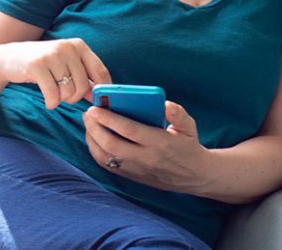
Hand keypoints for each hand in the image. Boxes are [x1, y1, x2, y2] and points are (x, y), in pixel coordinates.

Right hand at [0, 38, 111, 109]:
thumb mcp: (65, 65)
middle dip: (75, 97)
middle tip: (64, 96)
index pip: (101, 72)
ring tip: (53, 94)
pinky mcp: (37, 65)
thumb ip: (83, 77)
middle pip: (83, 85)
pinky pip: (53, 94)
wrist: (9, 58)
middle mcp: (67, 47)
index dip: (101, 91)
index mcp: (79, 45)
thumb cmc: (43, 64)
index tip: (95, 101)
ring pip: (68, 91)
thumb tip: (98, 97)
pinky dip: (51, 102)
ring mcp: (52, 55)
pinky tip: (48, 101)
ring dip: (61, 99)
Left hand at [83, 100, 210, 192]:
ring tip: (88, 122)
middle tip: (87, 113)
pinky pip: (107, 165)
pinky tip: (93, 137)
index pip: (129, 130)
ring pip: (106, 157)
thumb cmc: (188, 145)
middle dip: (94, 128)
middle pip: (111, 145)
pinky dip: (95, 151)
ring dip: (92, 139)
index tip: (94, 108)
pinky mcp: (132, 176)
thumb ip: (178, 114)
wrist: (194, 176)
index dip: (109, 119)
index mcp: (160, 142)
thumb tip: (166, 104)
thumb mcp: (189, 127)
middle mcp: (146, 158)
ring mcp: (137, 169)